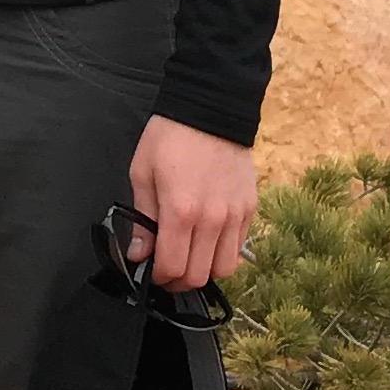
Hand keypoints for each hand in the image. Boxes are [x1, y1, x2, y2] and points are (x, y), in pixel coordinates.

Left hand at [128, 117, 257, 291]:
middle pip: (199, 276)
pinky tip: (208, 240)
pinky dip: (223, 253)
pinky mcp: (250, 208)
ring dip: (204, 271)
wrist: (210, 108)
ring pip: (225, 269)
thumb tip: (140, 255)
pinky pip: (239, 248)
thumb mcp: (142, 173)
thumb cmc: (170, 137)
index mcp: (180, 211)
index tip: (150, 271)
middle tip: (167, 270)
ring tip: (190, 258)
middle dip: (179, 281)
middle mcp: (212, 219)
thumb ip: (142, 219)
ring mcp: (235, 215)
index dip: (158, 278)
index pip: (172, 268)